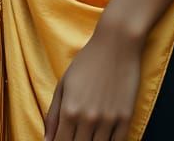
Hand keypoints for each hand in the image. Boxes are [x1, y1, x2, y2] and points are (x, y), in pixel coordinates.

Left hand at [43, 24, 143, 140]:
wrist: (117, 43)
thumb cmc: (87, 61)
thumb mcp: (64, 83)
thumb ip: (52, 114)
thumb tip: (46, 140)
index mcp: (70, 111)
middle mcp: (88, 119)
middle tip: (76, 136)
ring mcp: (108, 119)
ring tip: (89, 136)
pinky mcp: (126, 117)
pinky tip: (104, 138)